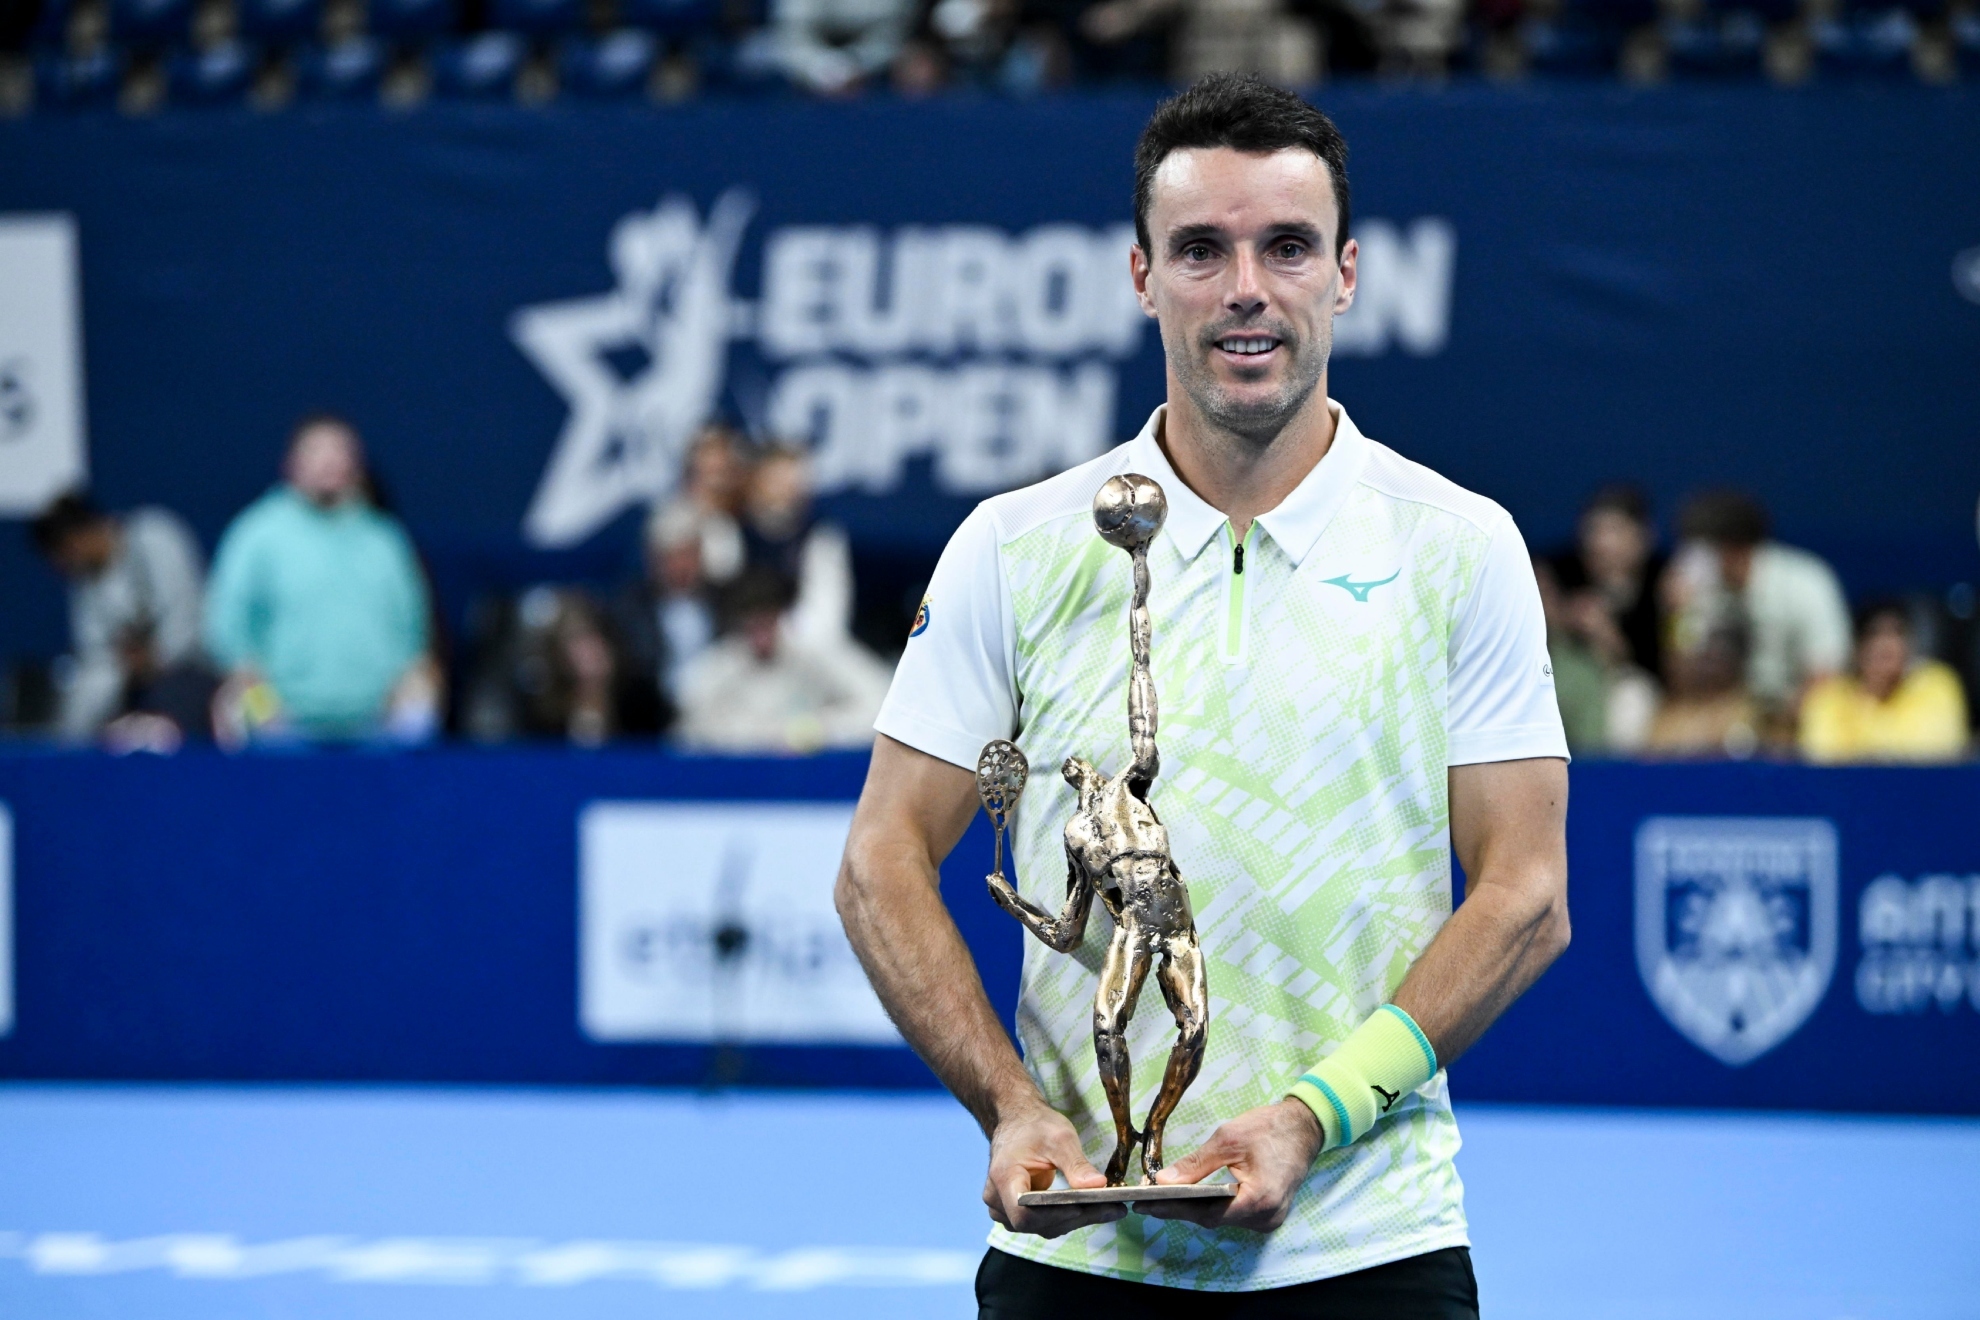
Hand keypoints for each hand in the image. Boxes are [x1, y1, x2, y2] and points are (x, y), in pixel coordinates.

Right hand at [983, 1099, 1126, 1239]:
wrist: (1019, 1123)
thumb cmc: (1035, 1126)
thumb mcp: (1060, 1137)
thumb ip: (1076, 1164)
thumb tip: (1098, 1186)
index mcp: (1004, 1177)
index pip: (1023, 1212)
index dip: (1052, 1215)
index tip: (1082, 1208)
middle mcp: (997, 1199)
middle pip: (1035, 1223)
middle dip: (1074, 1218)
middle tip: (1112, 1209)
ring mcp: (1004, 1209)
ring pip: (1041, 1227)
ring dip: (1075, 1220)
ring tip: (1110, 1210)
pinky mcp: (1017, 1213)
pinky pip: (1043, 1223)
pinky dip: (1068, 1218)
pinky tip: (1093, 1209)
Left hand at [1140, 1098, 1321, 1231]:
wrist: (1304, 1128)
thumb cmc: (1268, 1129)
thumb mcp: (1228, 1139)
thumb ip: (1196, 1164)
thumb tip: (1162, 1181)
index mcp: (1259, 1200)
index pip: (1206, 1213)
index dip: (1172, 1209)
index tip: (1143, 1205)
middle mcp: (1265, 1218)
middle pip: (1212, 1219)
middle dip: (1178, 1208)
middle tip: (1145, 1199)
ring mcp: (1269, 1220)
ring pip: (1221, 1219)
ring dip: (1193, 1208)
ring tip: (1162, 1197)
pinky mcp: (1267, 1215)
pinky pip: (1232, 1215)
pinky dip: (1211, 1206)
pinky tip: (1191, 1197)